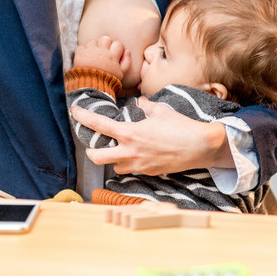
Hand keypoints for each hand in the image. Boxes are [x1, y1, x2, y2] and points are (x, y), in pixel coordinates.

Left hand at [70, 97, 232, 174]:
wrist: (201, 147)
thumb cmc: (182, 127)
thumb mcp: (161, 110)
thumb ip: (146, 107)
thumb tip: (140, 103)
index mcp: (130, 134)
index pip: (99, 125)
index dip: (83, 117)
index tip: (74, 111)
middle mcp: (130, 152)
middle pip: (96, 158)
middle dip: (91, 151)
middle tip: (95, 142)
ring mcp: (139, 165)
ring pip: (114, 167)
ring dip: (112, 159)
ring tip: (118, 148)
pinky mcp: (149, 173)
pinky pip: (131, 170)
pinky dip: (128, 163)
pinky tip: (136, 155)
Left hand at [71, 35, 129, 81]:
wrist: (91, 87)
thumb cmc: (107, 81)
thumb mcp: (121, 74)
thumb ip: (126, 62)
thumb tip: (127, 51)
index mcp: (113, 56)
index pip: (118, 44)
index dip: (116, 47)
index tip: (113, 52)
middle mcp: (102, 52)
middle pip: (106, 39)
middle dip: (105, 44)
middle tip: (103, 52)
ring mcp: (90, 51)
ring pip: (93, 42)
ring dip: (93, 47)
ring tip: (92, 57)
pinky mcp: (80, 53)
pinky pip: (81, 47)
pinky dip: (82, 51)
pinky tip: (84, 58)